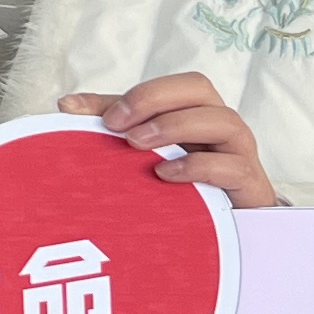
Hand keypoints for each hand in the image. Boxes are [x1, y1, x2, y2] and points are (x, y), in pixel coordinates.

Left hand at [58, 72, 283, 208]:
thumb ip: (112, 124)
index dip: (142, 93)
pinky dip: (197, 166)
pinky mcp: (248, 183)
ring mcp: (239, 152)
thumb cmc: (184, 182)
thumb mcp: (148, 150)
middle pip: (200, 88)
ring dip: (175, 127)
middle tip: (119, 126)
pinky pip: (232, 165)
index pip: (175, 84)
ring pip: (222, 120)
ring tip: (137, 145)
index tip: (106, 118)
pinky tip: (165, 175)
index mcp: (197, 110)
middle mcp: (221, 124)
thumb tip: (66, 104)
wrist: (228, 228)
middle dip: (155, 100)